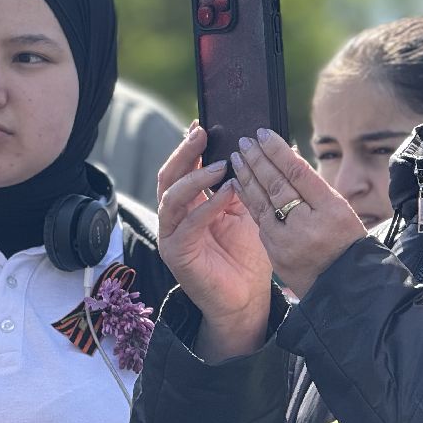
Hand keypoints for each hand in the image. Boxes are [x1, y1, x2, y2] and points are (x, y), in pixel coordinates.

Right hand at [157, 123, 273, 358]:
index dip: (190, 145)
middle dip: (186, 152)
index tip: (204, 123)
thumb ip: (240, 184)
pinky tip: (227, 192)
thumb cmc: (246, 256)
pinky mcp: (176, 253)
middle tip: (203, 132)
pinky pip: (188, 224)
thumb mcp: (246, 211)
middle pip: (170, 175)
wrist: (247, 299)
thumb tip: (252, 148)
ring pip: (172, 196)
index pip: (183, 167)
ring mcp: (171, 235)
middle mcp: (174, 216)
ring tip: (222, 164)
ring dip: (196, 176)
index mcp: (189, 204)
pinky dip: (207, 205)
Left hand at [232, 128, 366, 298]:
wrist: (345, 288)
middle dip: (258, 160)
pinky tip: (238, 185)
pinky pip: (260, 221)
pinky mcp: (275, 254)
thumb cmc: (346, 242)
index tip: (263, 133)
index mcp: (330, 210)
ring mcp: (288, 242)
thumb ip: (314, 188)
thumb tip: (287, 158)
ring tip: (237, 157)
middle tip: (244, 141)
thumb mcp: (341, 211)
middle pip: (277, 185)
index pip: (298, 173)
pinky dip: (249, 200)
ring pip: (263, 203)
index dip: (278, 151)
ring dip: (247, 177)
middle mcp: (307, 225)